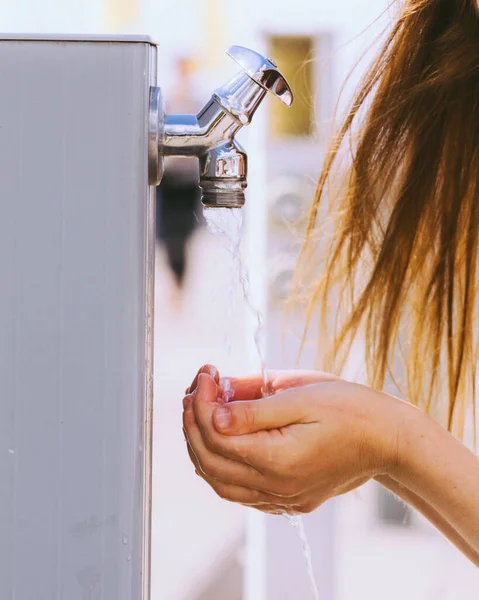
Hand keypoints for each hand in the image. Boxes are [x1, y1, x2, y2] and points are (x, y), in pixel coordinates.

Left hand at [182, 366, 400, 513]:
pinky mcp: (289, 499)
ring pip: (220, 482)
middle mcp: (275, 487)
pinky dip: (220, 466)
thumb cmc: (351, 409)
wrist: (389, 439)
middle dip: (193, 423)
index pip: (216, 435)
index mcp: (277, 460)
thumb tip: (213, 414)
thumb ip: (254, 410)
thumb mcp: (302, 397)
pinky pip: (240, 491)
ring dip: (201, 447)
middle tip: (196, 389)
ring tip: (200, 411)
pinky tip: (221, 440)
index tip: (206, 373)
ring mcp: (282, 498)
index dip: (202, 402)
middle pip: (210, 462)